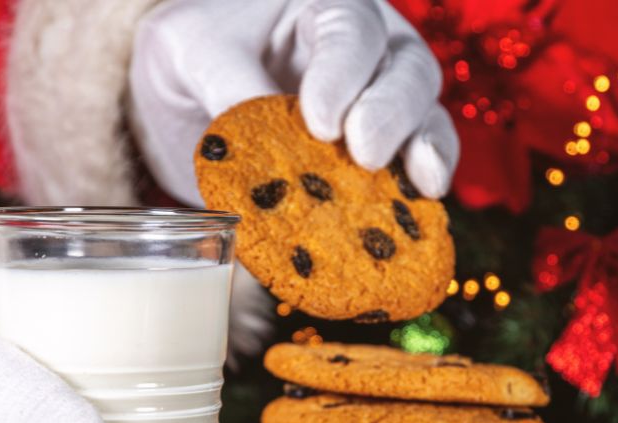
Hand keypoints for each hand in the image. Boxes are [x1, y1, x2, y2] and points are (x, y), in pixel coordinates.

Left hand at [130, 0, 458, 205]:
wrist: (191, 86)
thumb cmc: (195, 50)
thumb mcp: (193, 52)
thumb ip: (228, 85)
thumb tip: (256, 147)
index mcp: (320, 4)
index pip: (350, 28)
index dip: (343, 74)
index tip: (320, 122)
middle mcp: (367, 44)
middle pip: (406, 67)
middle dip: (390, 113)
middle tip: (364, 154)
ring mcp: (383, 94)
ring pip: (425, 111)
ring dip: (427, 148)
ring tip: (420, 185)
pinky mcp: (385, 145)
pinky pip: (421, 159)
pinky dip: (423, 182)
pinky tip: (420, 206)